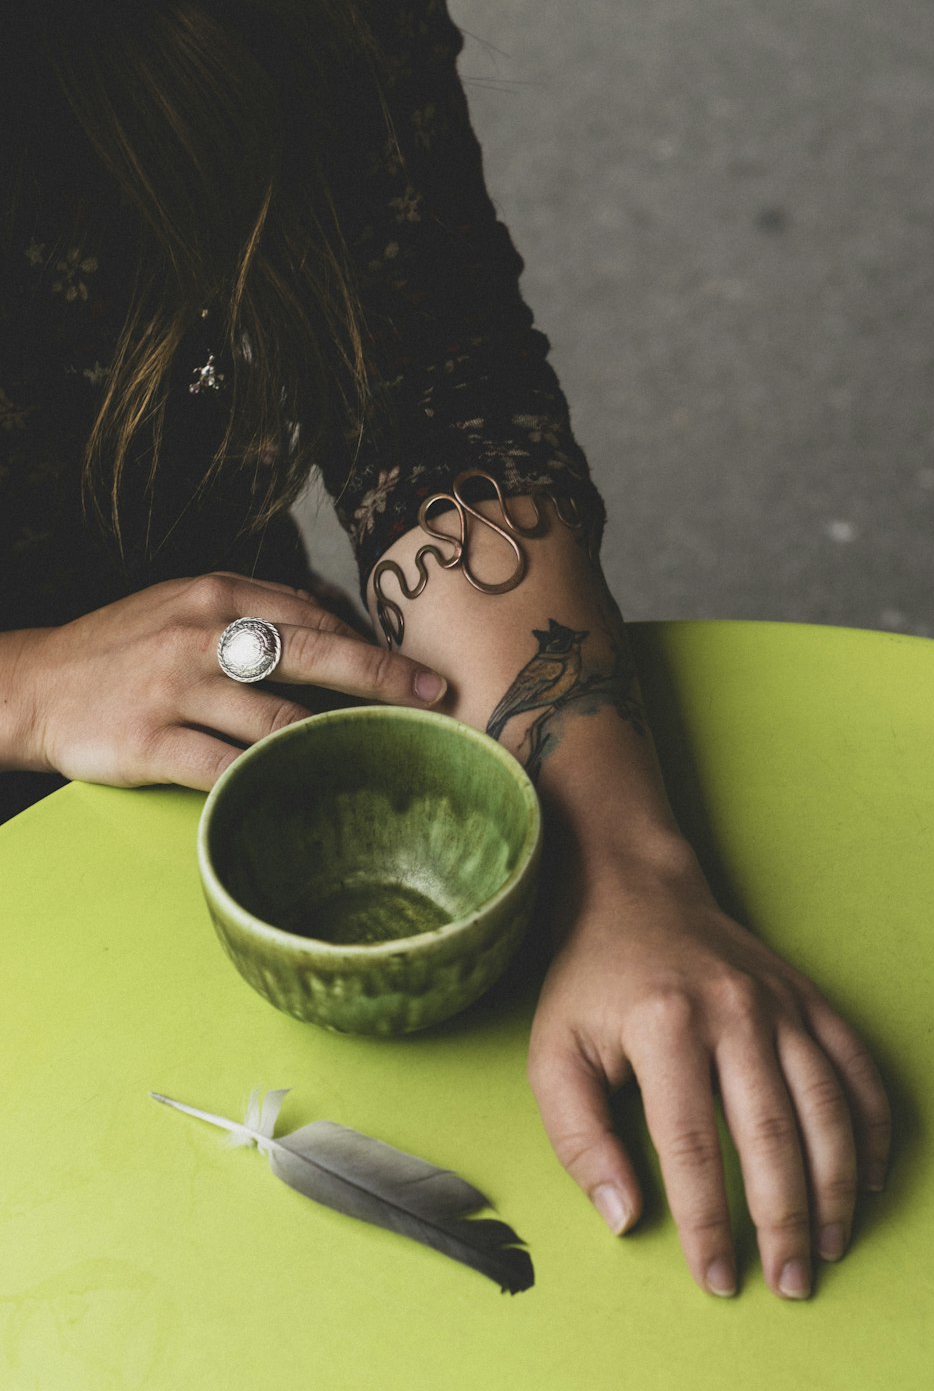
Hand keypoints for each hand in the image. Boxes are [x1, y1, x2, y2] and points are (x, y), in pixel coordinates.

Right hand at [16, 571, 445, 788]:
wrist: (32, 686)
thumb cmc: (122, 648)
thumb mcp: (183, 604)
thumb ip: (254, 609)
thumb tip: (336, 621)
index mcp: (216, 596)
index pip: (312, 615)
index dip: (372, 643)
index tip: (420, 669)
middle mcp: (201, 636)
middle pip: (311, 653)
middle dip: (381, 676)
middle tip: (435, 696)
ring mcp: (176, 689)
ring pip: (276, 718)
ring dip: (336, 740)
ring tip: (384, 758)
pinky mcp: (151, 741)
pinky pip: (224, 768)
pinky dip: (269, 782)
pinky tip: (307, 793)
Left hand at [528, 850, 891, 1299]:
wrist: (637, 894)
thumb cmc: (590, 983)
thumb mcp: (553, 1054)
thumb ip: (579, 1138)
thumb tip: (626, 1216)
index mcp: (664, 1026)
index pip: (694, 1148)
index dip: (709, 1223)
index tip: (718, 1278)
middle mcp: (732, 1011)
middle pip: (772, 1134)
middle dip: (785, 1220)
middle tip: (790, 1284)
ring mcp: (777, 1002)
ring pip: (825, 1106)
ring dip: (835, 1185)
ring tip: (829, 1246)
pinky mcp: (806, 997)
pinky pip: (854, 1066)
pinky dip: (871, 1125)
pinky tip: (866, 1178)